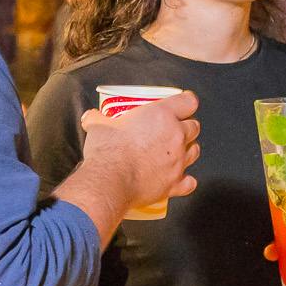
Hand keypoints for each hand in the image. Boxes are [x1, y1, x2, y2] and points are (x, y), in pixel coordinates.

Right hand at [80, 93, 200, 207]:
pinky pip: (189, 182)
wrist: (110, 180)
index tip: (182, 104)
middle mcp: (175, 136)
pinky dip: (185, 181)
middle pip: (194, 127)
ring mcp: (178, 161)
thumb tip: (91, 117)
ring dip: (188, 150)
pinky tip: (178, 180)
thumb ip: (97, 119)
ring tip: (176, 152)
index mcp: (161, 115)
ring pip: (195, 152)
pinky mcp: (174, 183)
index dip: (186, 102)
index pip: (188, 101)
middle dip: (186, 127)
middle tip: (173, 130)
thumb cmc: (108, 150)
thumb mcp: (98, 126)